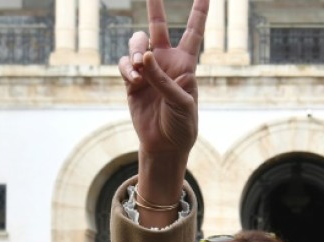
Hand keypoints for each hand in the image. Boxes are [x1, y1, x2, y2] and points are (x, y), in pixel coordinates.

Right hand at [118, 0, 207, 203]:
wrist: (164, 145)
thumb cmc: (182, 124)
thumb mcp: (181, 101)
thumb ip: (163, 79)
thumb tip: (144, 57)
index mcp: (186, 63)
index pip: (194, 31)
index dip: (199, 11)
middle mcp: (166, 61)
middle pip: (158, 25)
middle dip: (154, 4)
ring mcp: (147, 70)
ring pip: (137, 43)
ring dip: (136, 51)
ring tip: (140, 71)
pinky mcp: (132, 81)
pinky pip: (125, 63)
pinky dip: (127, 69)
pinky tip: (135, 81)